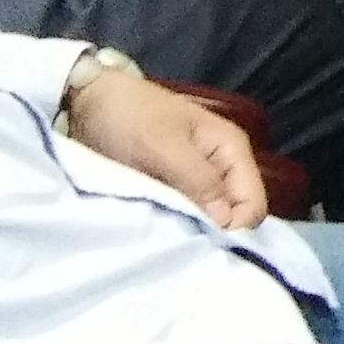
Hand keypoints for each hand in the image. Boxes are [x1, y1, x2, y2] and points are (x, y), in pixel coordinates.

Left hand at [63, 65, 270, 229]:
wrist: (91, 101)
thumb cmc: (130, 118)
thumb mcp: (163, 147)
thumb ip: (198, 180)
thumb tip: (226, 221)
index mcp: (231, 150)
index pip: (253, 204)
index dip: (235, 228)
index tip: (200, 240)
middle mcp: (223, 167)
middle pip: (236, 214)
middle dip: (214, 232)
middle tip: (181, 242)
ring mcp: (200, 178)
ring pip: (212, 219)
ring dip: (193, 230)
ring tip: (168, 238)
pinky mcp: (176, 188)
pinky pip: (189, 214)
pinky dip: (178, 225)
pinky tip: (161, 230)